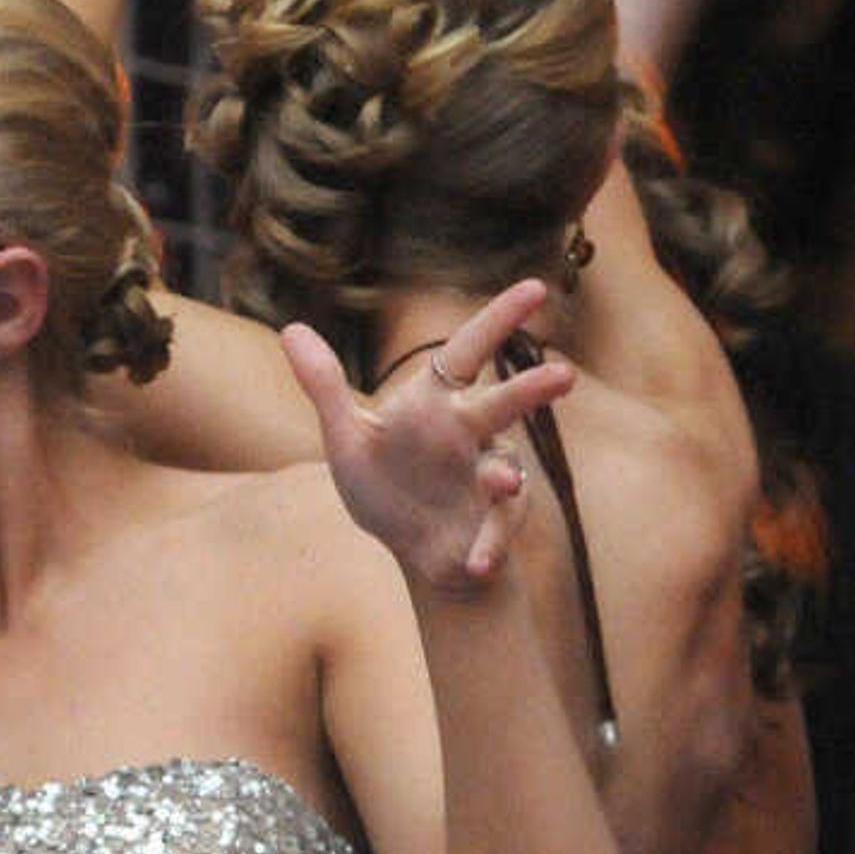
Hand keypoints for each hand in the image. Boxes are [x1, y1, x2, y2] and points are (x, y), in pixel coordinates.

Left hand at [284, 278, 576, 594]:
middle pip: (503, 404)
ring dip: (505, 478)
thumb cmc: (386, 485)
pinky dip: (489, 545)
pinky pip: (497, 529)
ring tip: (502, 484)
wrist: (413, 552)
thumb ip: (326, 387)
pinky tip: (475, 564)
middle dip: (531, 391)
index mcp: (437, 402)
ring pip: (506, 470)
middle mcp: (471, 433)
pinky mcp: (494, 523)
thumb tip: (291, 329)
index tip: (535, 289)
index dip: (500, 319)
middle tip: (564, 376)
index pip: (470, 350)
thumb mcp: (348, 439)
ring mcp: (488, 478)